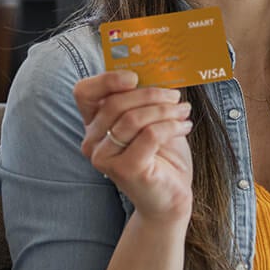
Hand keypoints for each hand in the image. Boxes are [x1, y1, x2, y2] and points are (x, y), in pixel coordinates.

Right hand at [73, 70, 194, 224]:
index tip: (135, 76)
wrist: (170, 197)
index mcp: (94, 124)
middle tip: (176, 97)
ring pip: (133, 119)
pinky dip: (172, 126)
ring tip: (183, 112)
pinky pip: (149, 135)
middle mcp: (92, 141)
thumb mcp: (152, 121)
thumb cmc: (161, 156)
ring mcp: (104, 158)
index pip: (84, 93)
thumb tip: (159, 72)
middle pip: (115, 103)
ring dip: (165, 110)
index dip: (106, 79)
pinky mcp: (124, 170)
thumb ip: (145, 100)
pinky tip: (185, 127)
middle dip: (151, 94)